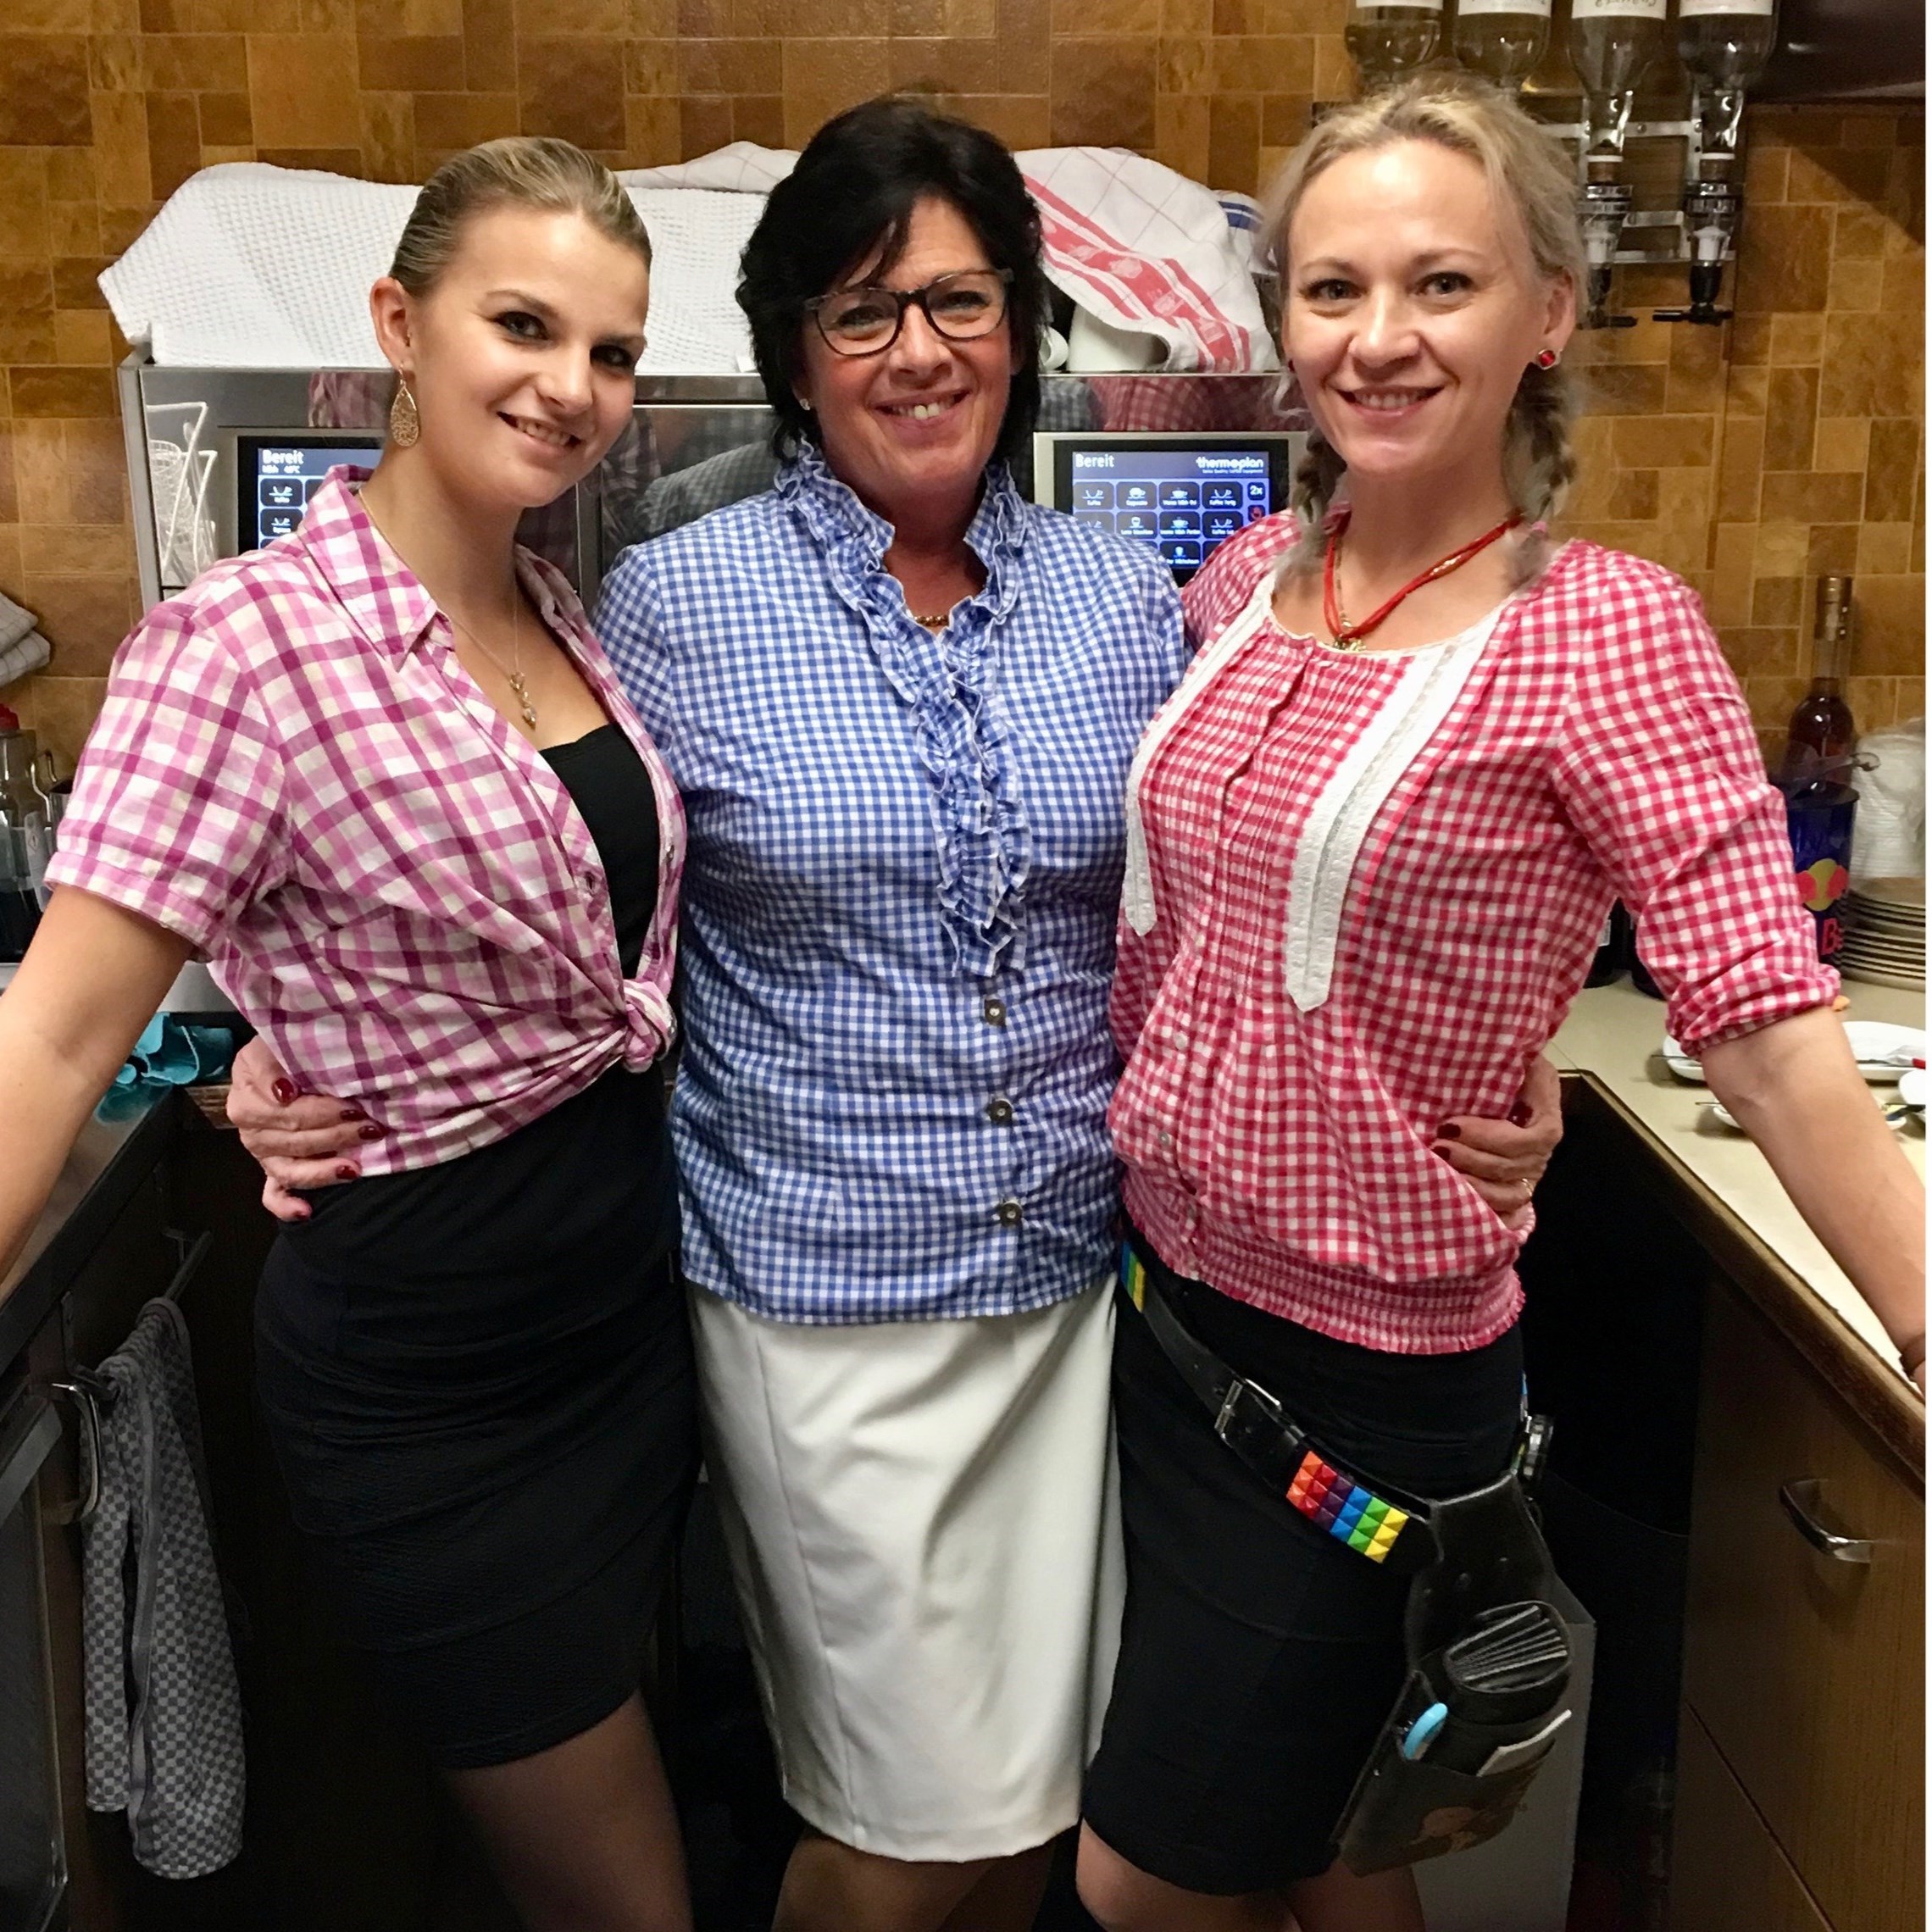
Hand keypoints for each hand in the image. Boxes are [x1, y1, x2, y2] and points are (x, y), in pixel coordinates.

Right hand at [226, 1036, 374, 1222]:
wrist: (287, 1057)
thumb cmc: (292, 1048)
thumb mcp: (285, 1039)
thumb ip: (282, 1058)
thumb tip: (285, 1091)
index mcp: (248, 1088)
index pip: (285, 1108)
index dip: (322, 1110)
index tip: (354, 1108)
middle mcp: (250, 1123)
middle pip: (292, 1137)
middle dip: (335, 1134)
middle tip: (371, 1129)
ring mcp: (260, 1149)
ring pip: (288, 1168)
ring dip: (322, 1170)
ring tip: (353, 1167)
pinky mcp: (270, 1168)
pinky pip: (272, 1194)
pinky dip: (287, 1205)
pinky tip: (306, 1211)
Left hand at [1434, 1054, 1563, 1229]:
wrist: (1512, 1099)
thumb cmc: (1507, 1079)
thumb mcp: (1520, 1064)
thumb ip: (1517, 1062)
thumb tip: (1513, 1051)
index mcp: (1546, 1122)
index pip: (1532, 1137)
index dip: (1490, 1135)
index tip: (1451, 1123)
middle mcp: (1541, 1154)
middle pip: (1511, 1166)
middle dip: (1471, 1158)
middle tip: (1436, 1145)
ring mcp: (1529, 1178)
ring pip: (1507, 1193)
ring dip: (1472, 1183)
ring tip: (1439, 1168)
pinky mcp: (1515, 1197)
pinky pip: (1506, 1214)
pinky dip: (1483, 1209)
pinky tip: (1456, 1198)